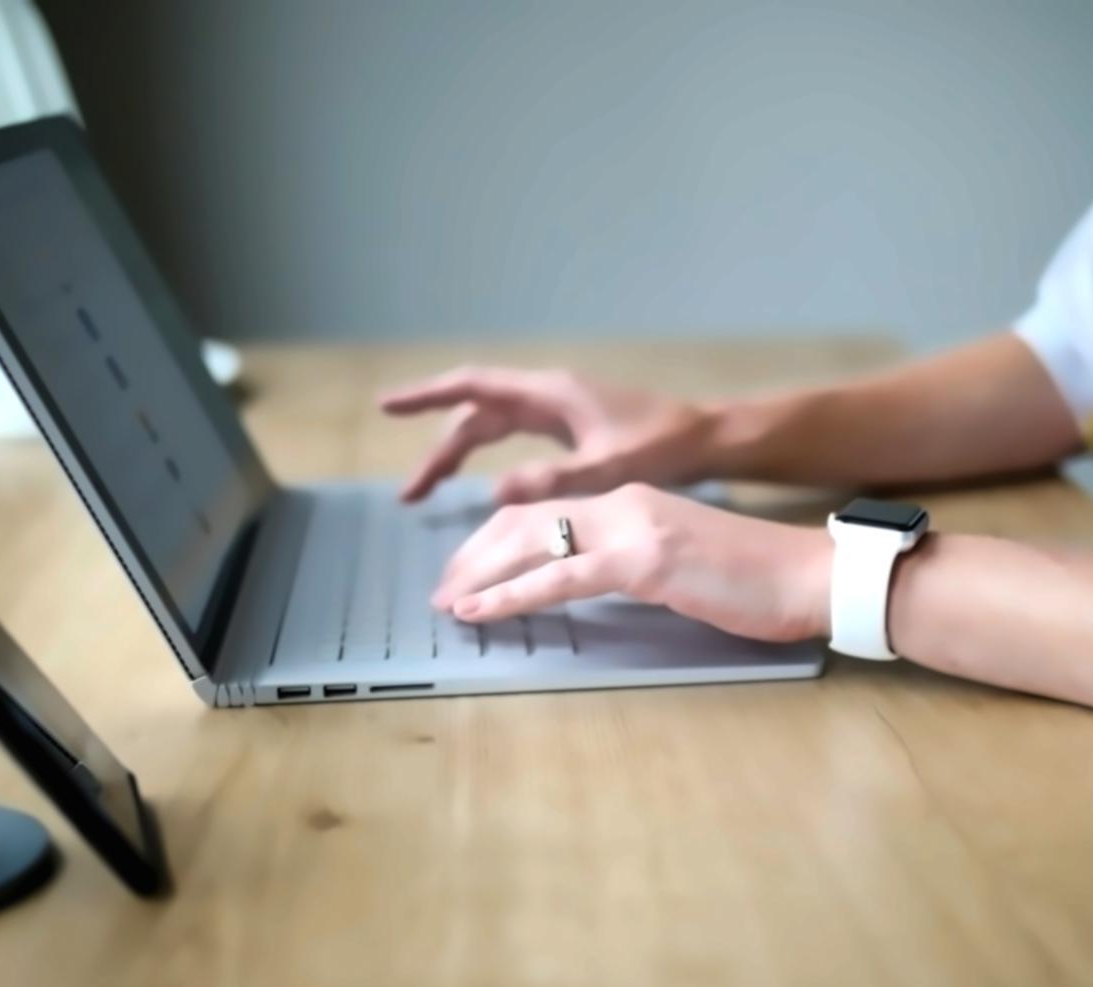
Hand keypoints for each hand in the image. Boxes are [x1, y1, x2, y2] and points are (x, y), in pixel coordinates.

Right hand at [380, 366, 714, 503]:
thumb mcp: (606, 469)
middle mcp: (546, 395)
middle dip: (437, 449)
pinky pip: (511, 437)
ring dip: (457, 455)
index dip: (427, 396)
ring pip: (491, 428)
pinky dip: (486, 456)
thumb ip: (551, 480)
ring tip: (425, 493)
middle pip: (475, 415)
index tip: (388, 406)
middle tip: (408, 494)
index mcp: (549, 393)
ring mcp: (556, 410)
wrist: (705, 439)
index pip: (473, 387)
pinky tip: (475, 484)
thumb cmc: (661, 447)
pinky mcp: (567, 428)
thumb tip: (492, 491)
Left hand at [432, 483, 830, 643]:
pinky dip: (511, 595)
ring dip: (480, 574)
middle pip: (525, 519)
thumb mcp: (682, 561)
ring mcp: (633, 527)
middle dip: (474, 554)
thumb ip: (636, 561)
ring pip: (532, 541)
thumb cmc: (756, 579)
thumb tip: (595, 582)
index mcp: (633, 499)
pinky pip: (560, 576)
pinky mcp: (644, 561)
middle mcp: (625, 502)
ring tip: (449, 604)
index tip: (467, 573)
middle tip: (443, 591)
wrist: (808, 575)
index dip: (496, 540)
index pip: (546, 511)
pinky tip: (481, 611)